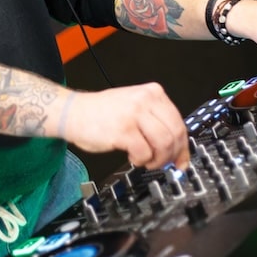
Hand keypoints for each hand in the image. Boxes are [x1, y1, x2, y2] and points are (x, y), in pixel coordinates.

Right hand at [61, 84, 189, 169]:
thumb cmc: (101, 113)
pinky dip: (141, 160)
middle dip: (172, 155)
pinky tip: (133, 156)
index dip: (182, 146)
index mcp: (152, 93)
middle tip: (163, 163)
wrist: (74, 112)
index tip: (181, 159)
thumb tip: (177, 149)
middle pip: (175, 134)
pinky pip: (144, 152)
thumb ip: (156, 123)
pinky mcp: (123, 130)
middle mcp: (145, 100)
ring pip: (164, 144)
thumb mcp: (134, 107)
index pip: (179, 122)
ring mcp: (134, 114)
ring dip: (157, 159)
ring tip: (145, 160)